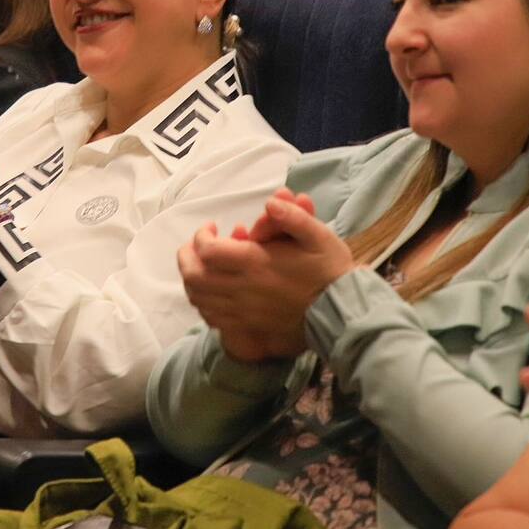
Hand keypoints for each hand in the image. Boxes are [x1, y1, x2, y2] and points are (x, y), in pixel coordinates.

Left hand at [178, 189, 352, 360]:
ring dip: (192, 280)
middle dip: (187, 257)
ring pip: (199, 299)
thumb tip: (272, 201)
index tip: (211, 227)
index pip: (208, 251)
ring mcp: (242, 311)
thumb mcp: (319, 236)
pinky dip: (203, 303)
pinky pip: (211, 318)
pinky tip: (212, 292)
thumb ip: (294, 217)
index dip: (201, 236)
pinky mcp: (247, 327)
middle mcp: (243, 289)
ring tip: (200, 266)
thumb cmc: (330, 271)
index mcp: (256, 263)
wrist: (342, 314)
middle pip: (194, 277)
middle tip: (194, 246)